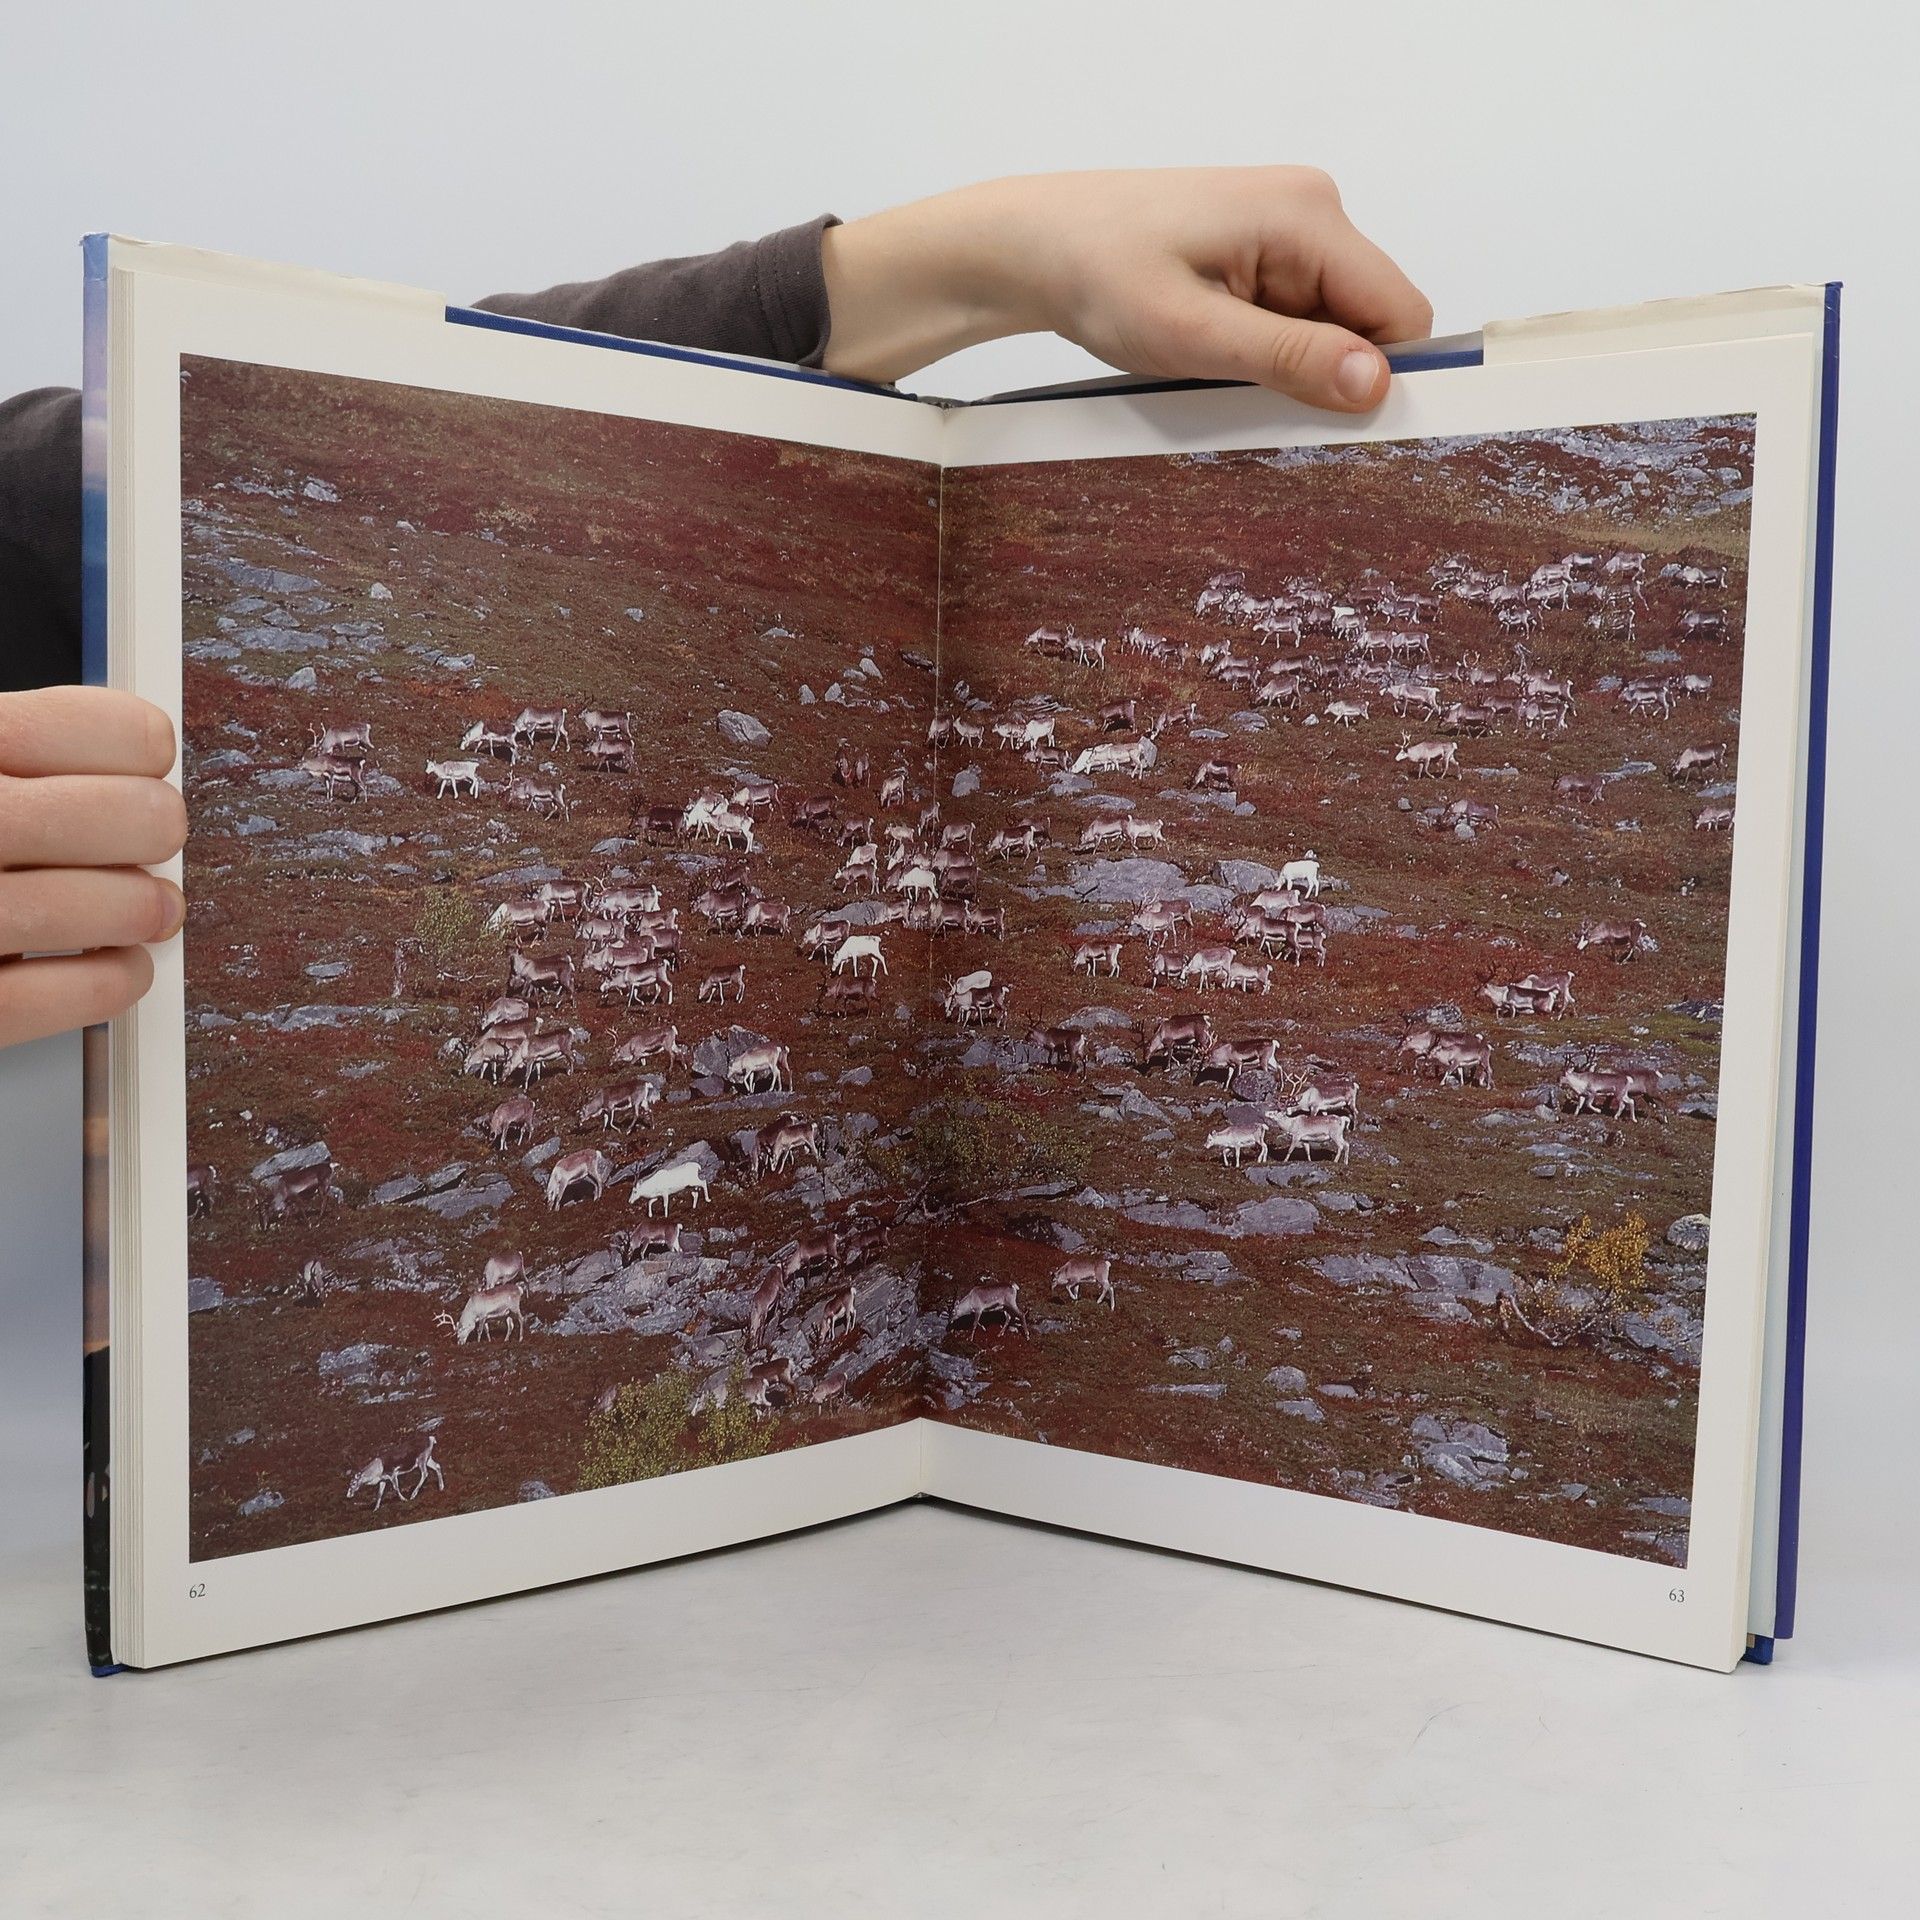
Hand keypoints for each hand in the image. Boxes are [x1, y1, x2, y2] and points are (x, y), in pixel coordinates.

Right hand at [0, 686, 186, 1047]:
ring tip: (146, 908)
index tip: (144, 760)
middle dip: (150, 827)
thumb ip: (10, 753)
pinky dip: (108, 982)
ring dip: (139, 908)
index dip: (135, 746)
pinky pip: (52, 997)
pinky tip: (116, 967)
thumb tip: (128, 755)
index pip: (82, 730)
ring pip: (94, 907)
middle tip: (153, 835)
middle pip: (114, 817)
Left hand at [821, 166, 1432, 410]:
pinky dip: (1265, 353)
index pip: (1402, 314)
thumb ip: (1288, 357)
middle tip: (1252, 401)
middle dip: (1326, 373)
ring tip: (1217, 372)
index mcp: (1309, 215)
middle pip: (1369, 321)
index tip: (1331, 424)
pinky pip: (1293, 318)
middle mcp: (1311, 210)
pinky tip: (1213, 359)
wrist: (1032, 247)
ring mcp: (1286, 230)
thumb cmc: (1097, 274)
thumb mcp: (1192, 334)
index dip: (1380, 377)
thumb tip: (1375, 383)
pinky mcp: (1260, 253)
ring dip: (1288, 366)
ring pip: (1330, 327)